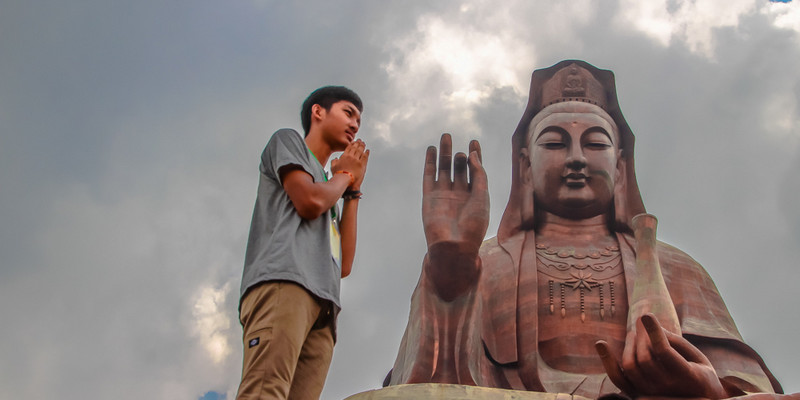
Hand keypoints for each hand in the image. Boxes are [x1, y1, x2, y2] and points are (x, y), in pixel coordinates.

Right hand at [331, 139, 368, 189]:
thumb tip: (335, 159)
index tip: (354, 142)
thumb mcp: (333, 167)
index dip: (352, 144)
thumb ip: (334, 161)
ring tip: (363, 144)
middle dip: (358, 143)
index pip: (349, 147)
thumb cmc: (338, 175)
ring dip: (362, 146)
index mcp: (344, 156)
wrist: (344, 180)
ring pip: (361, 150)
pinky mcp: (362, 164)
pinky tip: (367, 151)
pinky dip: (367, 153)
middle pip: (355, 147)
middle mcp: (351, 156)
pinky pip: (365, 156)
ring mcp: (357, 160)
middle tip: (360, 141)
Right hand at [422, 134, 488, 298]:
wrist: (454, 246)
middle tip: (460, 142)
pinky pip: (429, 176)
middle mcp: (459, 194)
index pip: (475, 171)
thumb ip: (479, 174)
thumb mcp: (482, 197)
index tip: (474, 142)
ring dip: (444, 153)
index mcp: (475, 196)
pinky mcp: (430, 197)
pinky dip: (429, 163)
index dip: (475, 156)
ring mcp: (444, 195)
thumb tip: (472, 154)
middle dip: (459, 155)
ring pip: (444, 169)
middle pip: (459, 169)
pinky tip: (431, 150)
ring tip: (446, 137)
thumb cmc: (473, 226)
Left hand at [596, 314, 728, 399]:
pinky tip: (600, 343)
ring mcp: (651, 393)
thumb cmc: (700, 373)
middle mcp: (667, 388)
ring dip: (629, 344)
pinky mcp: (637, 394)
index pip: (664, 352)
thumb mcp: (698, 357)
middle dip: (642, 335)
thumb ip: (677, 342)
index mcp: (688, 377)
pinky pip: (617, 378)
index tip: (646, 314)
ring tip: (634, 333)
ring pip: (630, 365)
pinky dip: (607, 360)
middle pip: (644, 357)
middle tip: (642, 322)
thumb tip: (651, 327)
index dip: (654, 332)